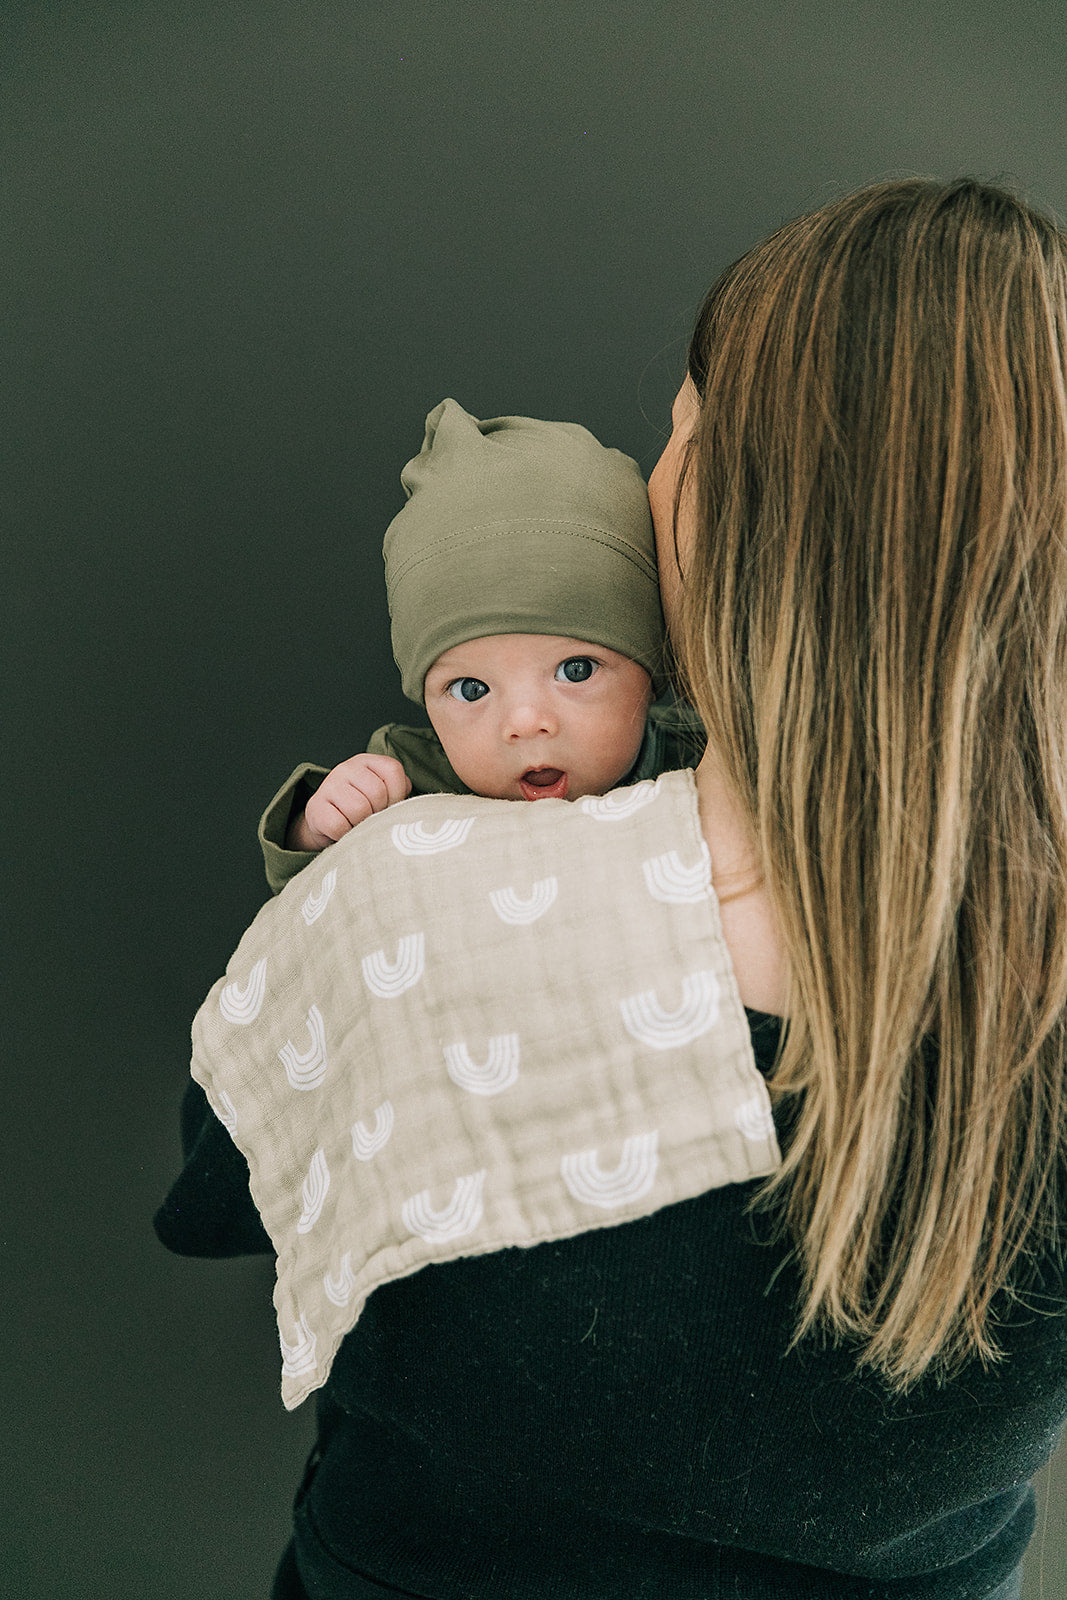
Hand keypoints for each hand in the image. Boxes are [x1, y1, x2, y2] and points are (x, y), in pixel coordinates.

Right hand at [286, 753, 411, 850]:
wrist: (325, 823)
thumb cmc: (363, 809)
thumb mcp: (383, 796)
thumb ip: (399, 792)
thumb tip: (412, 805)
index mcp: (368, 761)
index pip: (393, 771)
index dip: (396, 795)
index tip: (388, 807)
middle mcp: (347, 768)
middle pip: (377, 793)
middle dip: (378, 813)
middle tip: (370, 819)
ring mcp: (329, 785)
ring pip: (359, 809)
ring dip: (361, 825)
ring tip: (357, 825)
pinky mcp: (315, 806)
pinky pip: (339, 825)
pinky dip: (344, 835)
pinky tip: (342, 831)